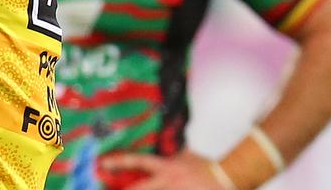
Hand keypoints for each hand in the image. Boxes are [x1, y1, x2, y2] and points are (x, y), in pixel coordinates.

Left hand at [100, 151, 230, 189]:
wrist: (229, 179)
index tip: (103, 163)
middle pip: (139, 188)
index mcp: (166, 168)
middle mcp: (168, 183)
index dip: (119, 162)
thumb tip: (161, 145)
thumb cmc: (207, 167)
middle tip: (101, 188)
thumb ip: (170, 154)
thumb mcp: (186, 156)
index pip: (138, 162)